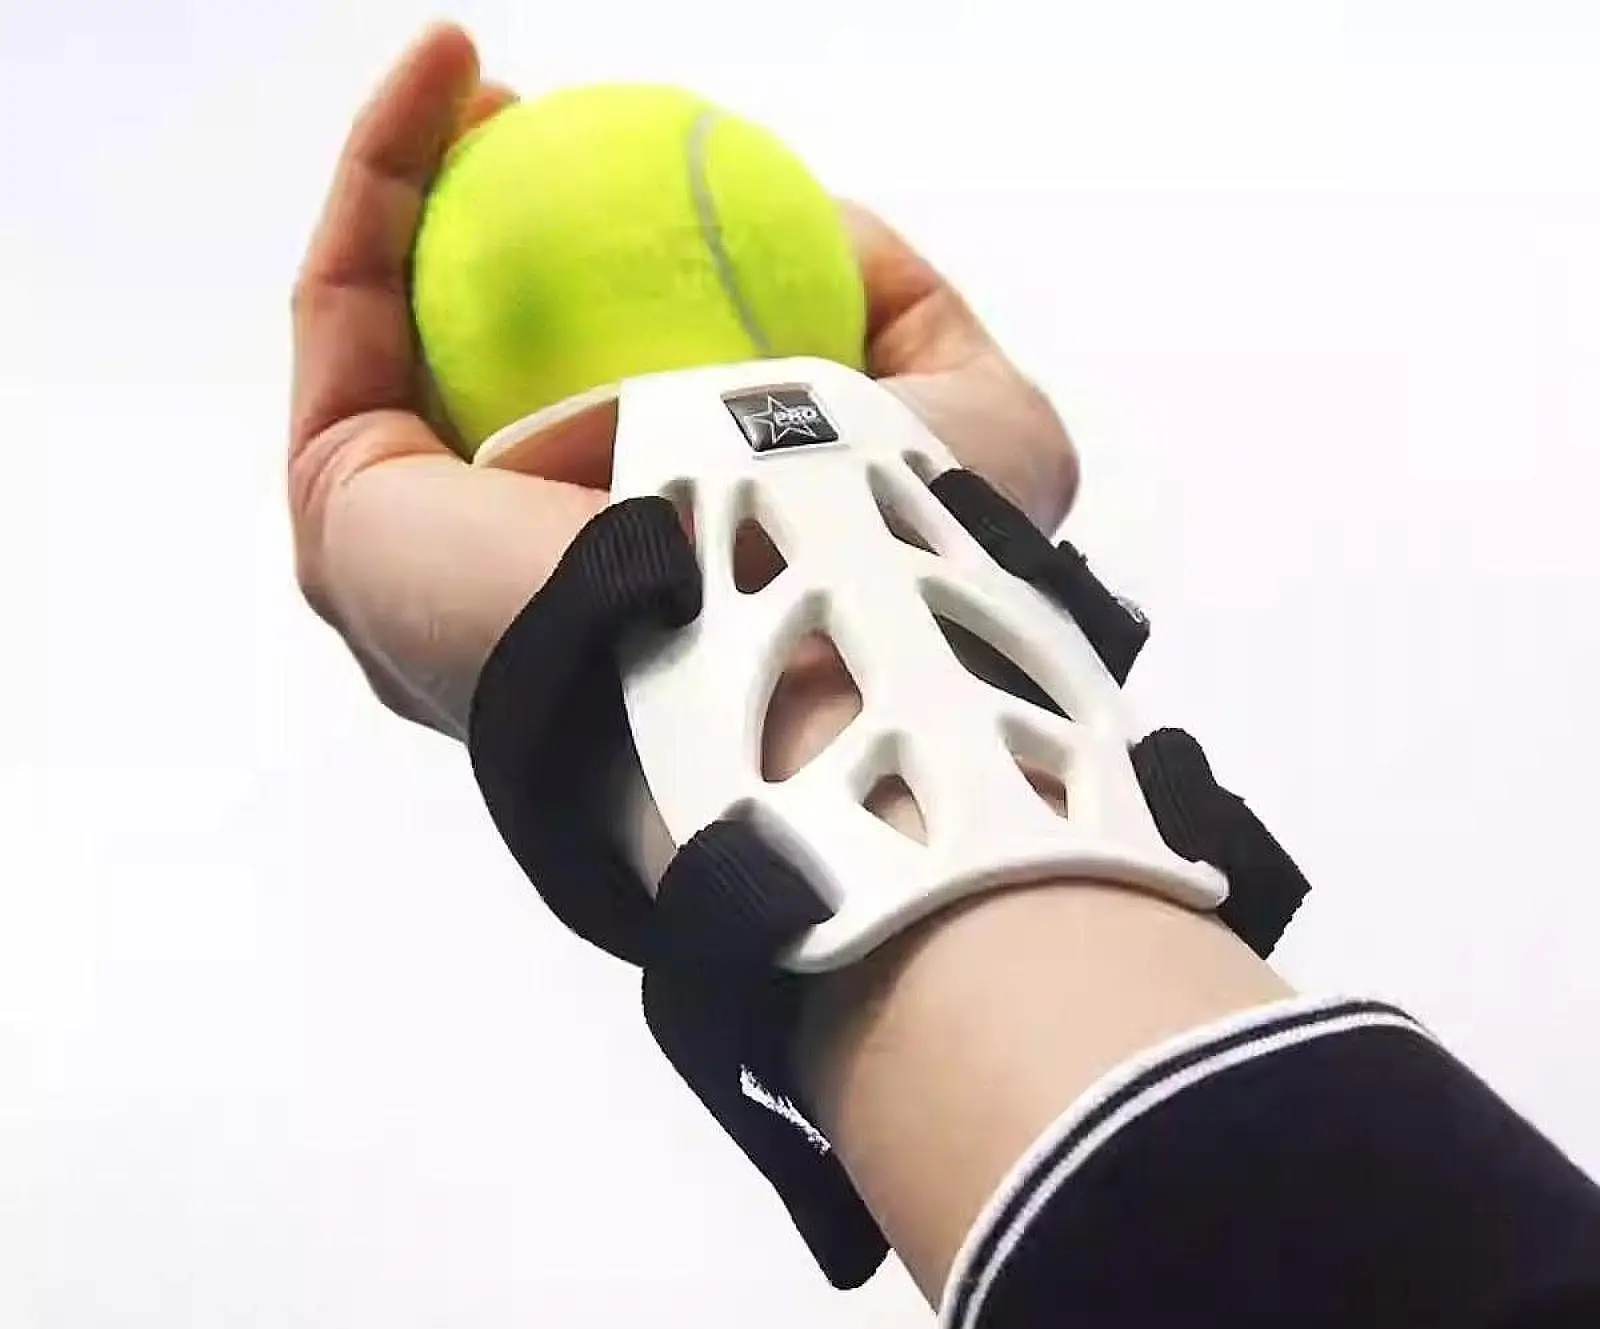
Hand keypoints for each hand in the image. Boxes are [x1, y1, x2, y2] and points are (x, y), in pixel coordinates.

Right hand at [289, 23, 1078, 739]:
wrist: (820, 668)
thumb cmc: (916, 571)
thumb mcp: (977, 421)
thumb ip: (912, 319)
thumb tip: (831, 230)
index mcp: (642, 568)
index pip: (596, 407)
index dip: (590, 281)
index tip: (627, 171)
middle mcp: (520, 582)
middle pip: (473, 372)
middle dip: (483, 234)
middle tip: (528, 119)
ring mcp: (420, 562)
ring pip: (391, 336)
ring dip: (414, 188)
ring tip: (474, 76)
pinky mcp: (346, 522)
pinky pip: (344, 313)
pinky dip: (379, 177)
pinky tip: (443, 71)